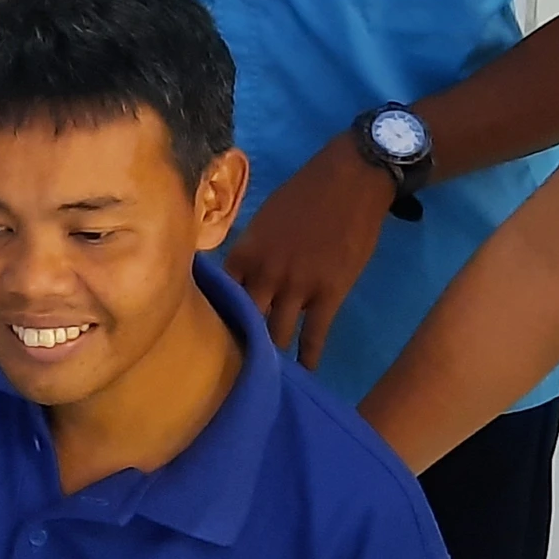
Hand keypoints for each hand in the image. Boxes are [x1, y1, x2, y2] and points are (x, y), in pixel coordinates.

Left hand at [224, 134, 394, 368]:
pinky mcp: (329, 295)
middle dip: (236, 346)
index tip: (207, 338)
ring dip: (271, 358)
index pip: (219, 296)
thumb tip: (237, 276)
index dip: (213, 318)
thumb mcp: (263, 219)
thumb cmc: (304, 193)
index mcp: (245, 253)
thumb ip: (250, 251)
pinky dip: (307, 360)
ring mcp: (297, 287)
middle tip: (231, 369)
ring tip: (264, 379)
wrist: (351, 180)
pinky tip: (303, 376)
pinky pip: (314, 336)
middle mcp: (265, 274)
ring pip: (276, 335)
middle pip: (243, 322)